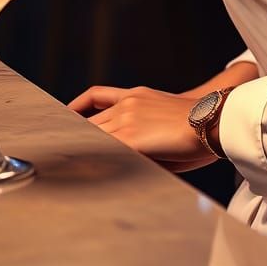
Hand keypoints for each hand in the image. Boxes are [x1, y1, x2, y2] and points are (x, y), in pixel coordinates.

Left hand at [67, 85, 216, 171]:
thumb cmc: (198, 124)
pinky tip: (78, 170)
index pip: (95, 97)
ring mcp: (127, 119)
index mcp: (136, 95)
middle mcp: (127, 103)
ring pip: (89, 134)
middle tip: (52, 149)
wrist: (214, 119)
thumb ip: (142, 127)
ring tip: (57, 163)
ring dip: (74, 149)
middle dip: (68, 132)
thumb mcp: (164, 114)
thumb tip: (126, 150)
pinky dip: (88, 160)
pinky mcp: (130, 139)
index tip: (63, 116)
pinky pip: (100, 150)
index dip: (75, 108)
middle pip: (86, 119)